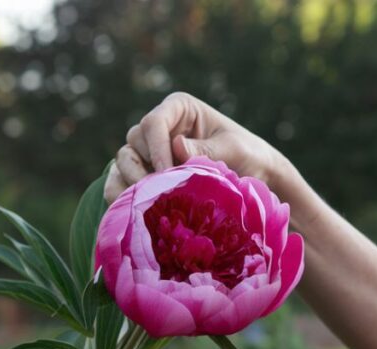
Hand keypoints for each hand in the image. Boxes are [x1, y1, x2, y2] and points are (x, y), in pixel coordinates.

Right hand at [105, 92, 284, 202]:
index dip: (156, 149)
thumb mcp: (234, 150)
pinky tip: (132, 213)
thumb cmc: (248, 155)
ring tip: (147, 205)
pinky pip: (121, 181)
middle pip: (134, 142)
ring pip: (124, 161)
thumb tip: (176, 146)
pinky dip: (122, 196)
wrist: (255, 178)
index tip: (167, 174)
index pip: (154, 123)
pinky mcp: (145, 174)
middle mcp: (160, 127)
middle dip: (142, 169)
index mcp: (179, 108)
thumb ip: (206, 150)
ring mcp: (149, 151)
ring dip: (131, 183)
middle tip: (157, 195)